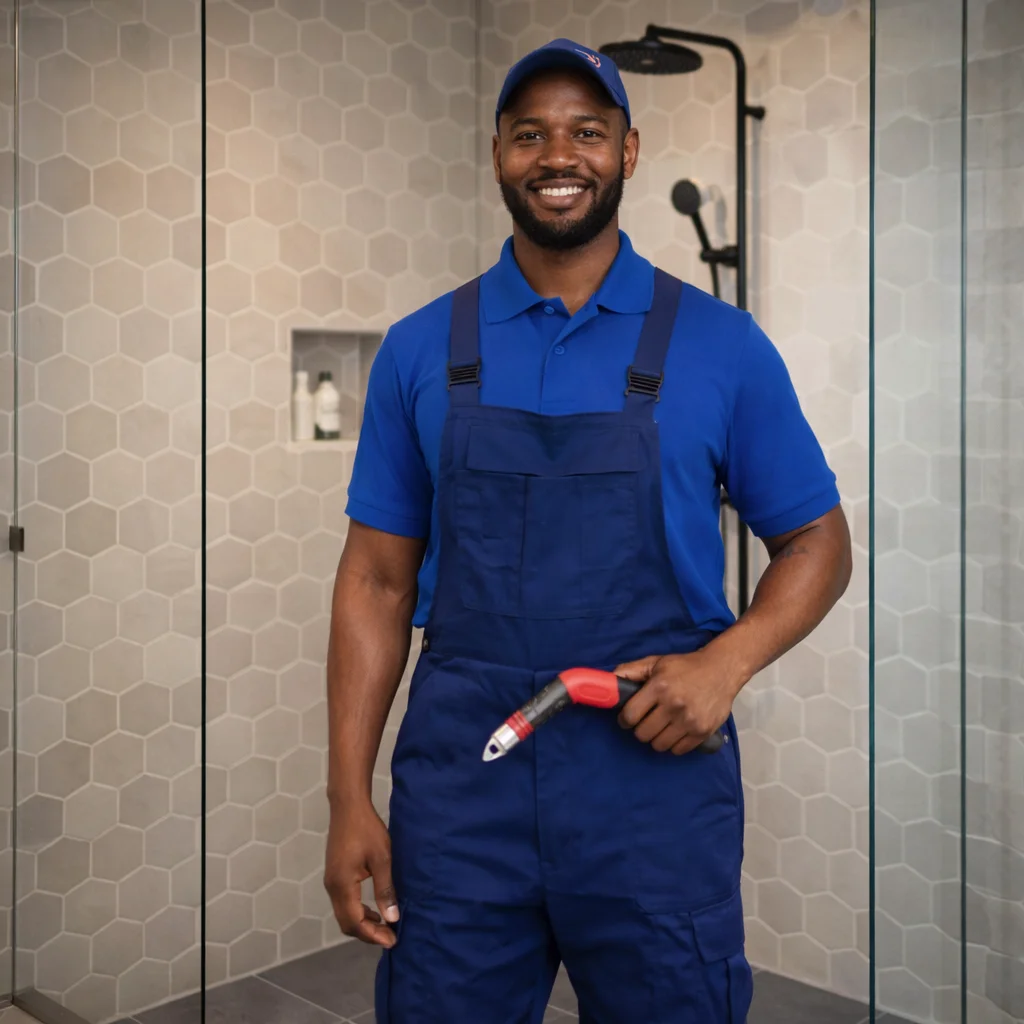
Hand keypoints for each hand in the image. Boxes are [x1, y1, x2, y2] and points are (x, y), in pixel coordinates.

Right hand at [324, 799, 398, 947]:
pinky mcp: (334, 874)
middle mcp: (332, 887)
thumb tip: (392, 918)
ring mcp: (331, 881)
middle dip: (367, 934)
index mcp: (342, 885)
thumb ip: (385, 889)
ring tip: (385, 924)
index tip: (392, 940)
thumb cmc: (367, 830)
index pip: (354, 922)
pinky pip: (344, 902)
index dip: (373, 935)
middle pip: (346, 923)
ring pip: (344, 913)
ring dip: (362, 923)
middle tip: (390, 936)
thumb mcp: (382, 859)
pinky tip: (374, 909)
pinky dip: (358, 911)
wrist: (348, 806)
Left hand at [614, 649, 740, 754]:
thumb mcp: (656, 662)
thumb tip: (608, 681)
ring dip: (656, 738)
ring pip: (659, 745)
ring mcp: (689, 720)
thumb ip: (631, 671)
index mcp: (659, 686)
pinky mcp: (702, 732)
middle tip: (646, 721)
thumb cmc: (685, 667)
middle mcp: (674, 705)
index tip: (627, 718)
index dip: (624, 719)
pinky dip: (673, 744)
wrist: (721, 670)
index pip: (630, 715)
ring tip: (661, 727)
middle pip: (643, 734)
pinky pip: (678, 750)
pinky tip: (675, 732)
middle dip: (640, 729)